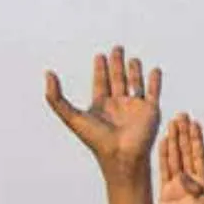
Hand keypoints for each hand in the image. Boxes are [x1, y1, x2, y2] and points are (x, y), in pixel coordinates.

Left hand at [44, 46, 163, 175]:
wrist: (121, 154)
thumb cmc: (96, 140)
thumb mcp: (70, 116)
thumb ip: (55, 97)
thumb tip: (48, 74)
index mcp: (101, 105)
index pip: (100, 82)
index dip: (100, 68)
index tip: (100, 56)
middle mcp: (118, 105)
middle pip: (117, 79)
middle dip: (116, 64)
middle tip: (117, 48)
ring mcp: (135, 107)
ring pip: (135, 84)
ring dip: (134, 71)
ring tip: (133, 58)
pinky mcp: (150, 110)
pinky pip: (153, 92)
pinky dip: (155, 81)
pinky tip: (155, 70)